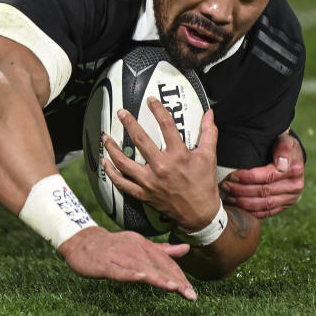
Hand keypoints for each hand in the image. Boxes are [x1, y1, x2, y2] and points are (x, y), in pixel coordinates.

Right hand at [58, 226, 195, 298]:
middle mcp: (133, 248)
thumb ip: (162, 249)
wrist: (83, 241)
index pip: (165, 261)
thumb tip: (186, 248)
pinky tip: (141, 277)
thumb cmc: (113, 246)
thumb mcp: (139, 244)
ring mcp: (119, 256)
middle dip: (175, 280)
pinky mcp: (105, 264)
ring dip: (158, 277)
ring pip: (142, 268)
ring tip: (174, 287)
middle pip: (157, 265)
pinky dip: (130, 273)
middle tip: (190, 294)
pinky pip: (119, 270)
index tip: (191, 290)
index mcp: (143, 244)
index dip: (179, 275)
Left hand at [104, 101, 221, 232]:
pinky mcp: (144, 194)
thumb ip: (209, 133)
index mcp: (179, 156)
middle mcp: (162, 167)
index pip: (166, 126)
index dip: (157, 110)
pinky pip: (122, 183)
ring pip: (124, 162)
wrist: (200, 214)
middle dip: (129, 123)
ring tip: (105, 137)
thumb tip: (210, 113)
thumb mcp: (209, 156)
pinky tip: (105, 162)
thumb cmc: (204, 184)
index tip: (150, 101)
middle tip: (121, 113)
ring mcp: (151, 182)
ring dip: (112, 148)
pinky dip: (111, 173)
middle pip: (140, 140)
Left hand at [220, 130, 304, 217]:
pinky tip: (239, 208)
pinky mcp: (285, 206)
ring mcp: (291, 198)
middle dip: (242, 191)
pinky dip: (253, 212)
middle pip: (265, 192)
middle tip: (225, 186)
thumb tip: (281, 163)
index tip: (232, 176)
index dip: (248, 177)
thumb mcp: (284, 140)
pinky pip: (268, 212)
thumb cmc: (281, 145)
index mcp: (294, 170)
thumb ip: (283, 148)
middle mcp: (295, 186)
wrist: (291, 156)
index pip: (268, 176)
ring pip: (265, 204)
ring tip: (229, 197)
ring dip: (244, 203)